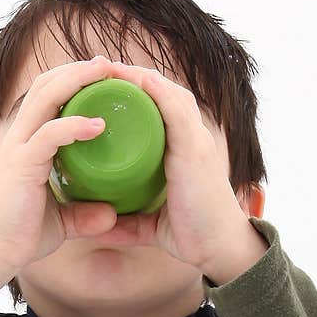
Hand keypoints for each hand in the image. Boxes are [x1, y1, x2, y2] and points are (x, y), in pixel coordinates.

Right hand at [0, 55, 121, 270]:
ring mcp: (17, 147)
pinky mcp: (21, 165)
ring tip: (107, 73)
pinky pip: (49, 135)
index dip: (73, 78)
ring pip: (46, 97)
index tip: (105, 74)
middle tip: (111, 64)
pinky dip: (74, 125)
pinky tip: (99, 125)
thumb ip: (85, 213)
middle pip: (46, 84)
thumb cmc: (23, 235)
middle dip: (79, 69)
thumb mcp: (62, 220)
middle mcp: (19, 137)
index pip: (47, 95)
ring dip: (77, 80)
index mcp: (27, 142)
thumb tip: (111, 214)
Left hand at [82, 60, 253, 272]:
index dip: (136, 91)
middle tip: (98, 68)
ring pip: (169, 94)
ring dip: (140, 76)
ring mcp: (196, 141)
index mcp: (184, 149)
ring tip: (109, 66)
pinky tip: (137, 78)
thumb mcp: (152, 225)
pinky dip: (157, 91)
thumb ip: (130, 223)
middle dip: (133, 77)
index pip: (160, 108)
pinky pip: (177, 111)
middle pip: (163, 93)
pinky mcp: (195, 150)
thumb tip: (101, 229)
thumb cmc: (191, 234)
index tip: (102, 85)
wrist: (219, 249)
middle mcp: (193, 138)